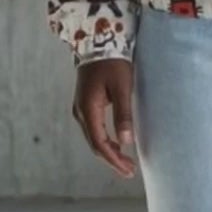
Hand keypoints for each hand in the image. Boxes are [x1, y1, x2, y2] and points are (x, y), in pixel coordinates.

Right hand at [72, 59, 137, 178]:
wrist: (97, 40)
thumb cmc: (112, 61)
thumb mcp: (122, 87)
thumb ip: (123, 114)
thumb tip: (126, 142)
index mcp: (88, 109)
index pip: (100, 144)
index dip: (114, 160)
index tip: (128, 170)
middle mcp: (81, 112)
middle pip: (95, 144)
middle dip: (112, 160)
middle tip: (130, 171)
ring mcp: (81, 108)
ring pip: (94, 138)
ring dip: (109, 151)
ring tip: (126, 162)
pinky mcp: (86, 104)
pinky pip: (94, 129)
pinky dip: (105, 140)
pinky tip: (117, 144)